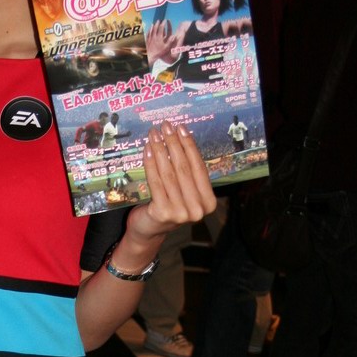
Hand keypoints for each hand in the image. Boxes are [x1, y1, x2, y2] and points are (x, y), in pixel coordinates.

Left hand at [128, 120, 216, 240]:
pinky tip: (147, 150)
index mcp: (208, 202)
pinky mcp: (162, 213)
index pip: (199, 167)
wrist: (149, 230)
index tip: (181, 128)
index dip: (189, 146)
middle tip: (165, 126)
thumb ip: (186, 172)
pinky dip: (150, 164)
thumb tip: (179, 137)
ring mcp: (181, 213)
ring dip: (160, 150)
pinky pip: (156, 182)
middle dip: (173, 144)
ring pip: (169, 173)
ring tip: (154, 134)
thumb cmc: (168, 205)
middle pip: (184, 168)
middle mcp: (198, 209)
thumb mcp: (183, 190)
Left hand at [146, 18, 178, 65]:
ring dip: (153, 26)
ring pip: (151, 30)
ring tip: (154, 23)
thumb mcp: (166, 48)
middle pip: (155, 28)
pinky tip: (149, 30)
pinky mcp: (147, 41)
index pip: (161, 28)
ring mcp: (150, 38)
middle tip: (159, 20)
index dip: (163, 23)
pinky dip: (149, 31)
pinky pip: (148, 34)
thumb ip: (170, 41)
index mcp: (159, 37)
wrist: (150, 56)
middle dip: (157, 23)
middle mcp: (154, 36)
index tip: (165, 20)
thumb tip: (174, 35)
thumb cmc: (159, 53)